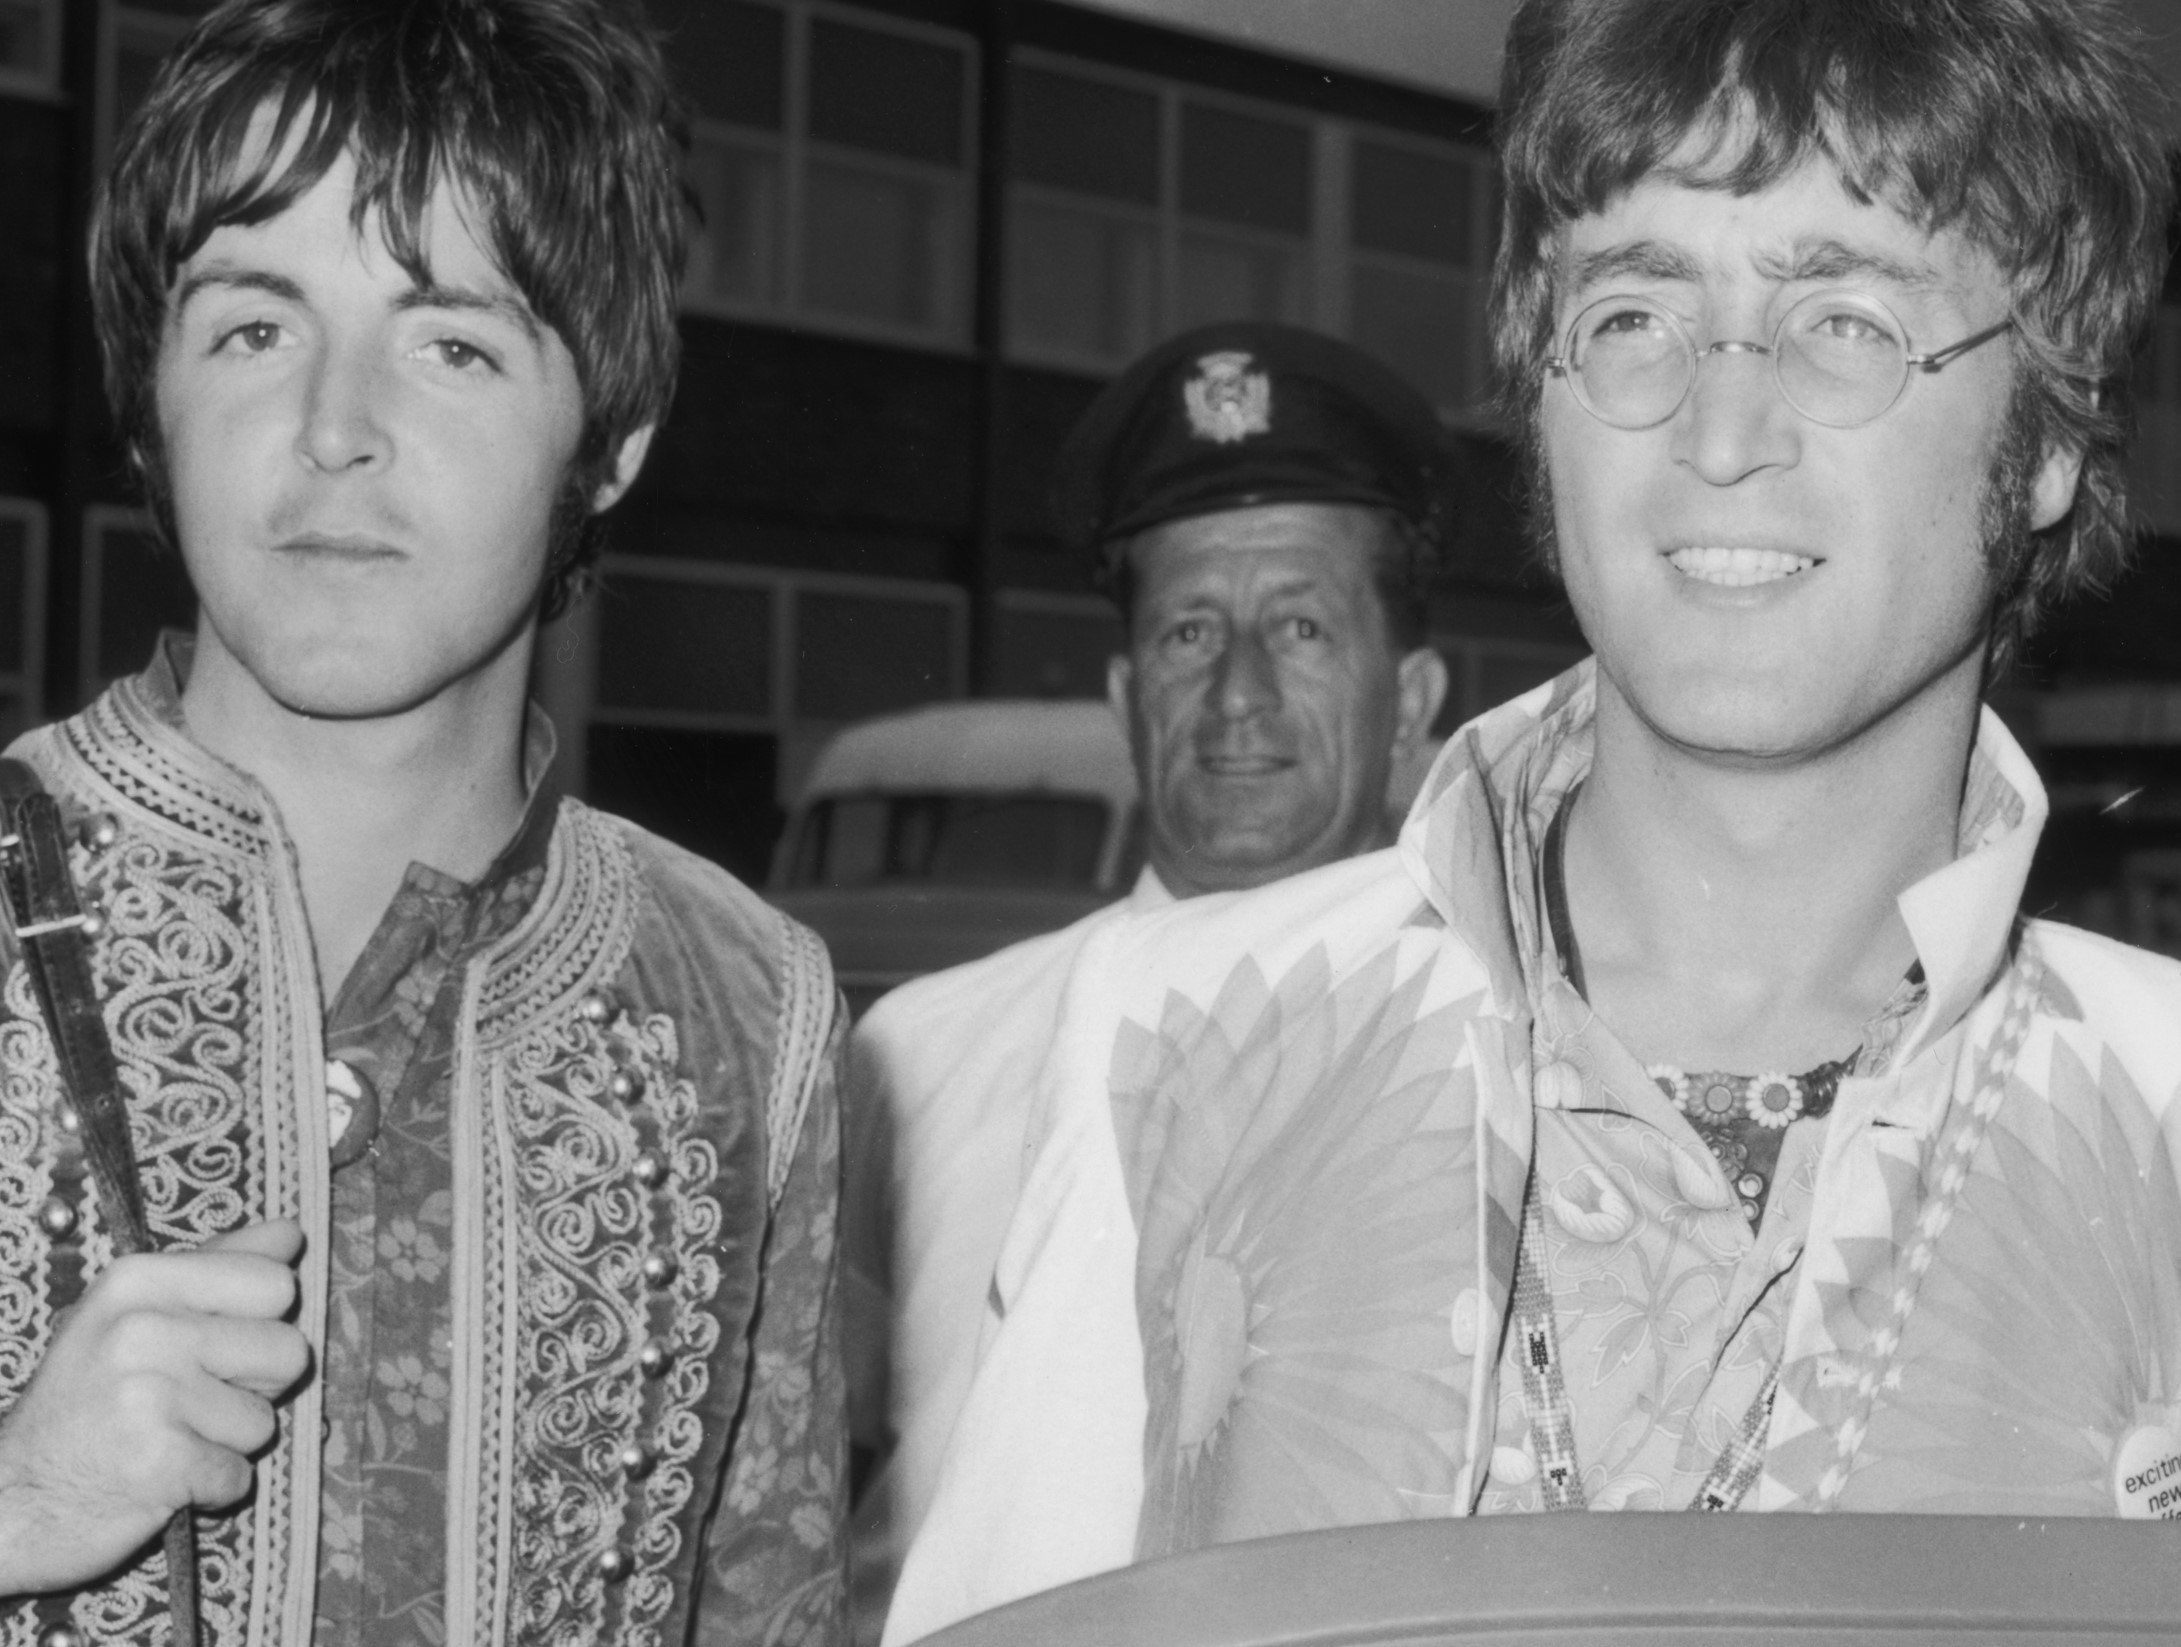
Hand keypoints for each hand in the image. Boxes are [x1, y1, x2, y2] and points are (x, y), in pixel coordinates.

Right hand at [0, 1219, 310, 1596]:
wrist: (10, 1498)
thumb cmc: (87, 1399)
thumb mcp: (135, 1313)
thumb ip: (220, 1266)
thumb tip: (291, 1232)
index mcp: (140, 1280)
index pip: (276, 1283)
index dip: (259, 1323)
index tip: (207, 1346)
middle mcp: (143, 1329)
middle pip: (288, 1351)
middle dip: (254, 1387)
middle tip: (189, 1401)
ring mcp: (148, 1396)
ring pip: (264, 1421)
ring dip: (226, 1442)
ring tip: (167, 1438)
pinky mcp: (158, 1463)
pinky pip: (238, 1476)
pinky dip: (209, 1488)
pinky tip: (161, 1477)